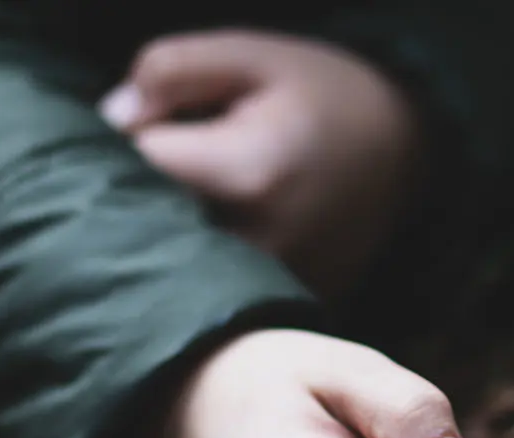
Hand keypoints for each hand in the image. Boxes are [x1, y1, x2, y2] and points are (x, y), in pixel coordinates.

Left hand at [101, 30, 422, 298]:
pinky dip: (203, 262)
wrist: (402, 147)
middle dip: (138, 197)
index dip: (120, 146)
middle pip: (149, 231)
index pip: (137, 169)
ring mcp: (277, 286)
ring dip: (168, 234)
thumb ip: (172, 70)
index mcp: (247, 173)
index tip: (137, 132)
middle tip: (161, 166)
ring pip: (178, 268)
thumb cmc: (319, 92)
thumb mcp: (249, 54)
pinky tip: (221, 229)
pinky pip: (216, 291)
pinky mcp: (286, 307)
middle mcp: (261, 243)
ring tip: (195, 197)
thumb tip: (112, 119)